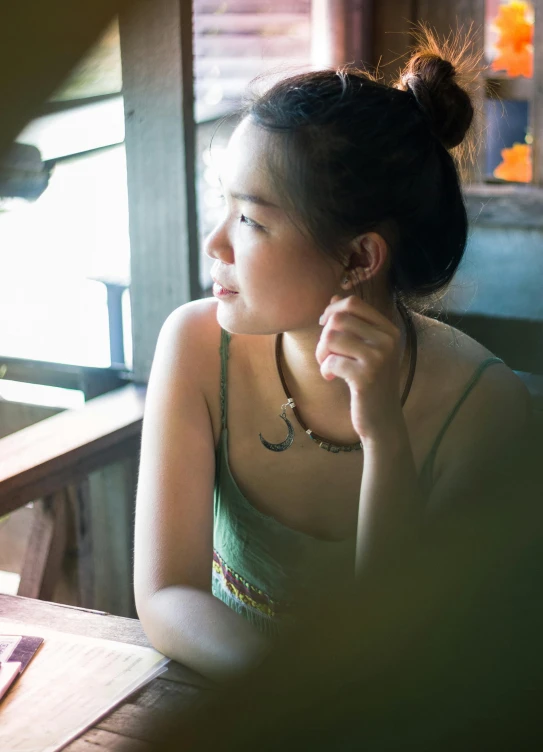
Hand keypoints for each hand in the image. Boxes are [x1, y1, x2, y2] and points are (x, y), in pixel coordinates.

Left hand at [316, 295, 404, 442]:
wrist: (382, 418)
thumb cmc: (371, 382)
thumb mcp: (367, 349)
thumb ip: (353, 324)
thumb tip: (333, 298)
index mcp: (389, 329)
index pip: (354, 303)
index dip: (332, 311)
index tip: (325, 326)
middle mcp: (387, 340)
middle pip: (339, 318)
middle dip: (324, 335)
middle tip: (325, 353)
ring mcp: (378, 358)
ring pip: (331, 337)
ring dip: (321, 352)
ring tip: (326, 365)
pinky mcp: (366, 377)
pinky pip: (331, 361)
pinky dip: (324, 369)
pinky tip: (330, 378)